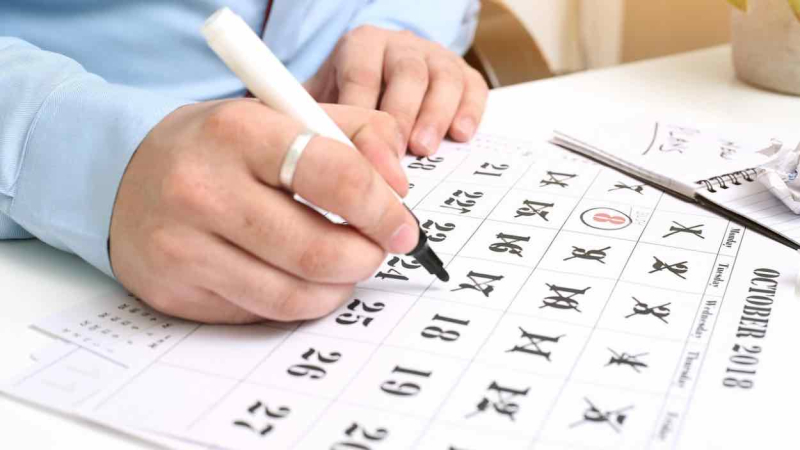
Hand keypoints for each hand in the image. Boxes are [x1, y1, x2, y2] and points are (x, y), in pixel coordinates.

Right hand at [110, 100, 416, 323]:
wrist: (124, 175)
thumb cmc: (220, 146)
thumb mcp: (284, 115)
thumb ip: (357, 132)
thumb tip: (398, 185)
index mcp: (239, 132)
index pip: (337, 177)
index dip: (384, 210)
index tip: (402, 226)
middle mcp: (204, 190)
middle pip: (319, 251)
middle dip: (366, 257)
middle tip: (375, 249)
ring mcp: (183, 247)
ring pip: (295, 296)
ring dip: (337, 287)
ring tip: (341, 265)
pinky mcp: (175, 291)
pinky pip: (261, 314)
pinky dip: (297, 301)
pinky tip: (298, 278)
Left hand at [305, 25, 488, 156]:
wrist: (379, 86)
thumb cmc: (348, 100)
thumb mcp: (323, 101)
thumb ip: (313, 118)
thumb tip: (303, 149)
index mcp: (362, 45)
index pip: (362, 73)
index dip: (363, 109)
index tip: (361, 145)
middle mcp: (401, 45)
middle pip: (407, 73)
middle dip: (403, 114)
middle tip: (398, 150)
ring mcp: (435, 58)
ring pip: (443, 78)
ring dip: (435, 115)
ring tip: (425, 148)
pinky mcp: (463, 75)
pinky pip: (473, 87)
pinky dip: (470, 111)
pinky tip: (461, 134)